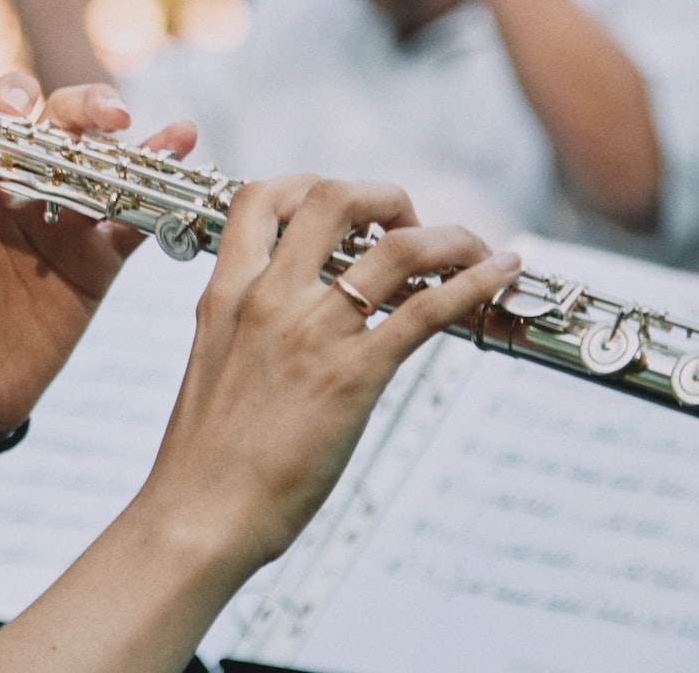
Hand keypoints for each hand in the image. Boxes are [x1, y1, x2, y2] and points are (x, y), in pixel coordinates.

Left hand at [0, 73, 198, 452]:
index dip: (13, 103)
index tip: (26, 108)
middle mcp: (22, 195)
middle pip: (59, 131)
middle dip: (86, 111)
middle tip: (112, 116)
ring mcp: (64, 227)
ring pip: (105, 172)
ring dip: (139, 150)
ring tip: (174, 138)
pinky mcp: (96, 266)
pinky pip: (132, 227)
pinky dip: (159, 204)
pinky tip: (183, 182)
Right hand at [137, 176, 519, 573]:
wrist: (196, 514)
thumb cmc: (203, 460)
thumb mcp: (214, 367)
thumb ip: (246, 331)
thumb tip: (285, 329)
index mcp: (226, 294)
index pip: (258, 198)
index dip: (308, 184)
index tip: (343, 210)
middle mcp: (267, 299)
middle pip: (333, 198)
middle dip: (384, 197)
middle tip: (408, 225)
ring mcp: (311, 333)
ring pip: (396, 246)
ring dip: (449, 237)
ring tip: (473, 248)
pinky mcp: (351, 376)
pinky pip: (427, 309)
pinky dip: (475, 281)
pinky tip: (502, 273)